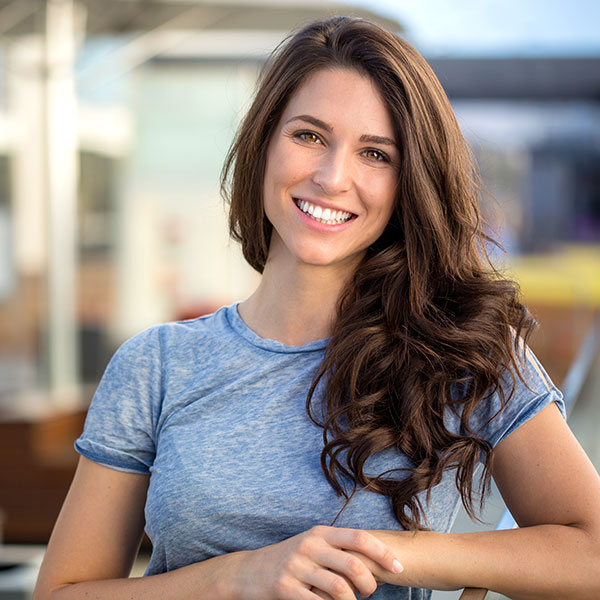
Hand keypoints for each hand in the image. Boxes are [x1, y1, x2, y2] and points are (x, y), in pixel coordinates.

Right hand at [231, 525, 401, 599]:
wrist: (251, 571)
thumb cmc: (292, 559)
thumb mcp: (314, 545)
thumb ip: (340, 548)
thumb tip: (378, 560)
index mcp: (321, 533)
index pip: (359, 538)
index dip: (383, 553)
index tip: (398, 568)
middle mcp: (310, 546)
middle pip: (353, 565)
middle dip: (369, 584)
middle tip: (370, 592)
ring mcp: (297, 567)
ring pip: (339, 589)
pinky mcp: (285, 587)